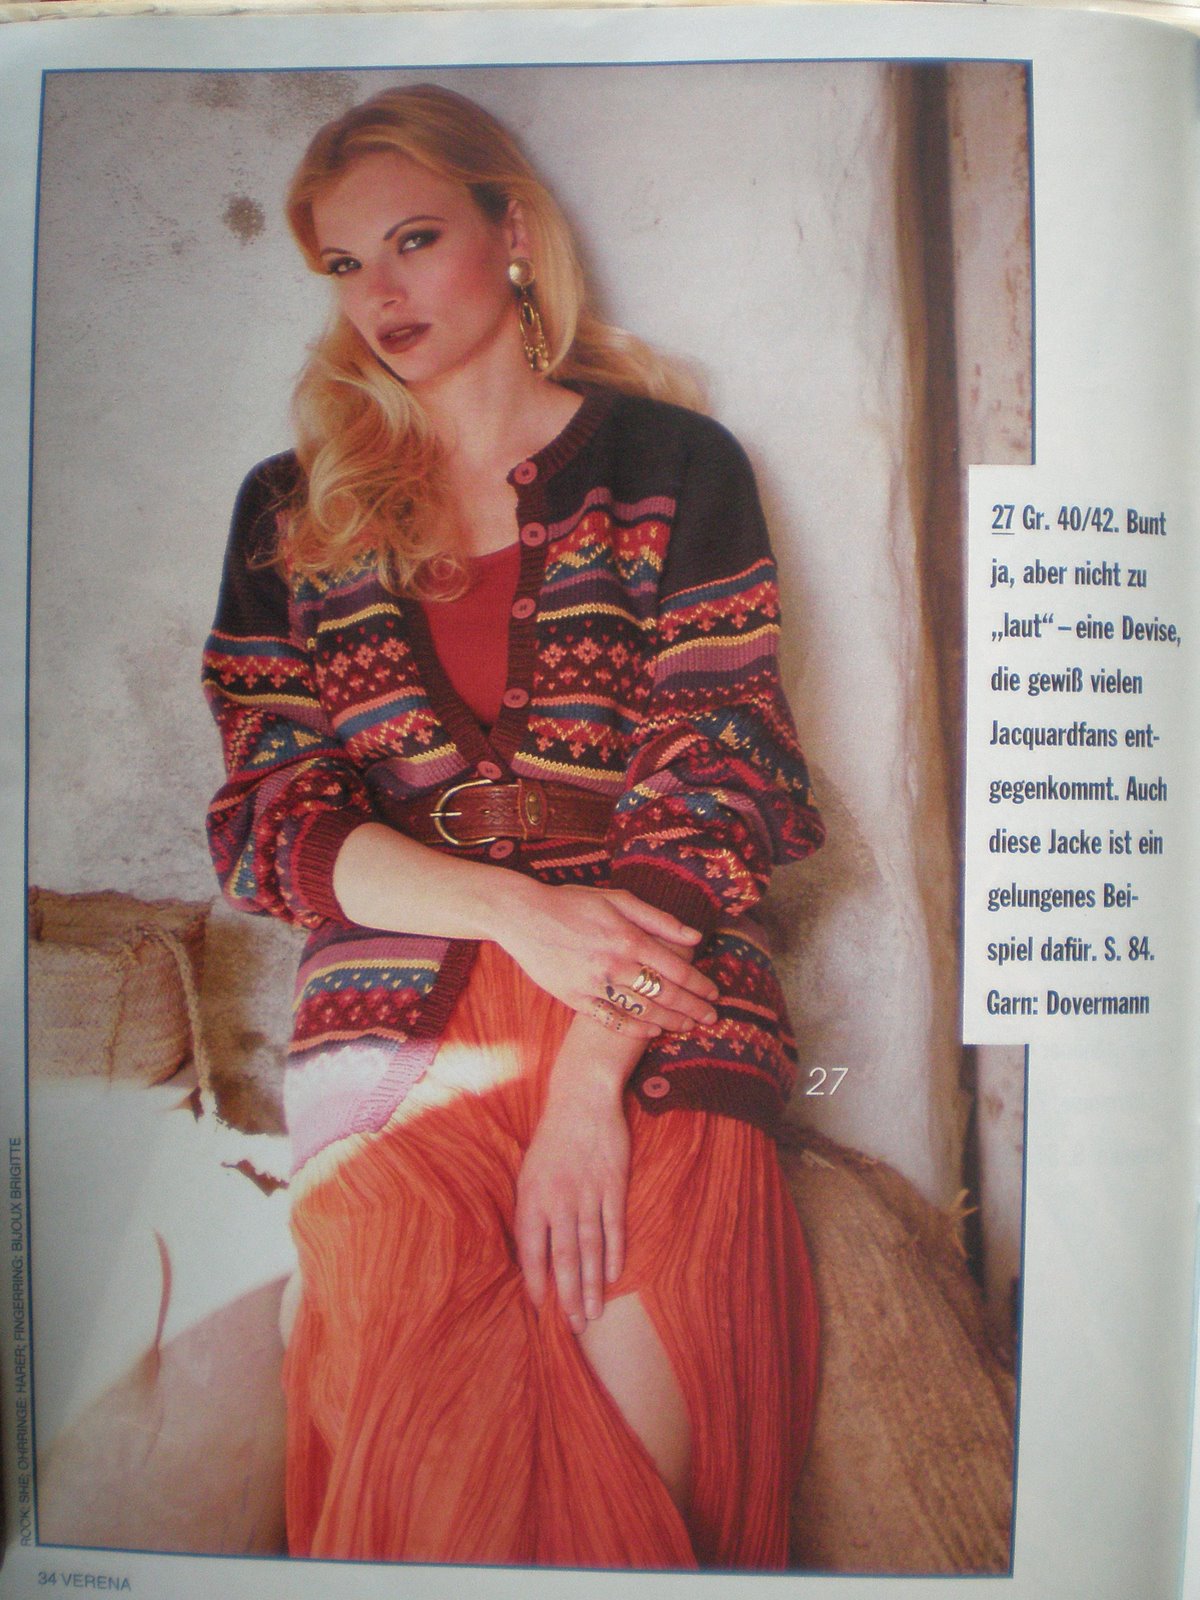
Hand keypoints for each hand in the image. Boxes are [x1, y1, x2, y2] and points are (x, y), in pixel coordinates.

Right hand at [497, 882, 718, 1038]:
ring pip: (642, 1011)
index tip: (714, 993)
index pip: (676, 969)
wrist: (524, 916)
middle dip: (693, 1009)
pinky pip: (611, 1020)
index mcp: (629, 939)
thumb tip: (694, 937)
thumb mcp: (618, 899)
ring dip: (670, 1022)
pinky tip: (652, 1032)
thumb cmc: (573, 903)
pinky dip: (635, 1029)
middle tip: (712, 1018)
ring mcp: (595, 985)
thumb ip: (658, 919)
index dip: (700, 984)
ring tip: (689, 1027)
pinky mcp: (576, 999)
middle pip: (665, 995)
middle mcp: (615, 965)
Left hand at [515, 1035, 631, 1334]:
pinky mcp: (613, 1184)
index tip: (541, 1310)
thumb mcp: (528, 1172)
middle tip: (574, 1326)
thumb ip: (531, 1211)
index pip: (532, 1250)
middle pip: (563, 1257)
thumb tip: (530, 1254)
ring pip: (589, 1247)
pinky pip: (614, 1226)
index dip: (536, 1282)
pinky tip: (613, 1276)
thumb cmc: (551, 1141)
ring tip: (594, 1312)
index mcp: (532, 1197)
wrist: (581, 1100)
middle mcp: (558, 1199)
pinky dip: (614, 1253)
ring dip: (591, 1283)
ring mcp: (587, 1192)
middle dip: (568, 1295)